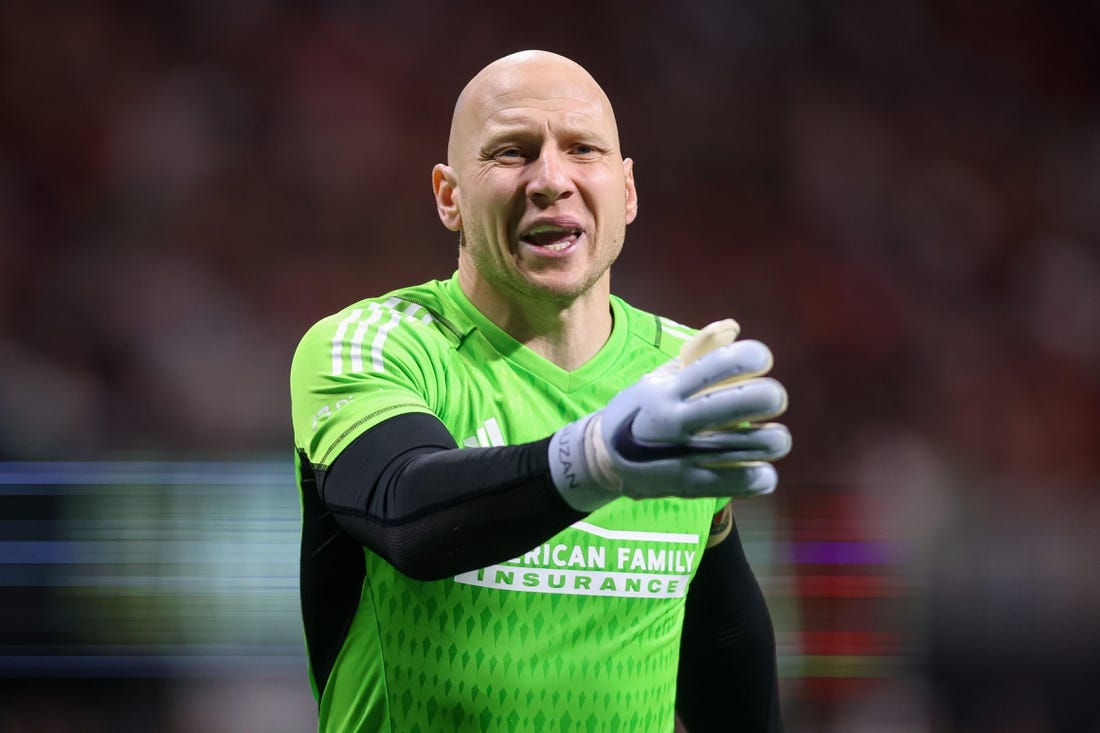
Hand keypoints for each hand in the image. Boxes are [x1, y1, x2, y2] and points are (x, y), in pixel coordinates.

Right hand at [548, 322, 790, 511]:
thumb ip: (696, 355)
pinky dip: (754, 478)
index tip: (764, 358)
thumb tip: (733, 326)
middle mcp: (673, 420)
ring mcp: (679, 454)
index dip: (740, 359)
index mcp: (667, 390)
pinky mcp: (684, 484)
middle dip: (760, 399)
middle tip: (776, 398)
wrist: (600, 459)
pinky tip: (764, 473)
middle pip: (724, 407)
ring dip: (767, 442)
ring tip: (777, 439)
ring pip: (736, 448)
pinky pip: (728, 482)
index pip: (707, 369)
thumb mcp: (658, 378)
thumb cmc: (639, 410)